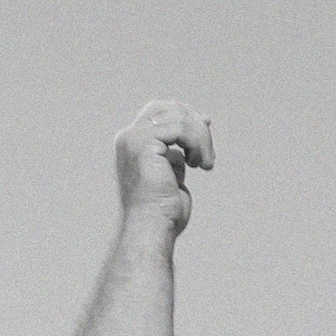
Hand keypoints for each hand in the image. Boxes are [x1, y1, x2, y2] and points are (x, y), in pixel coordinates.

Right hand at [114, 100, 213, 231]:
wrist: (152, 227)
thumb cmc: (164, 210)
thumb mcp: (173, 171)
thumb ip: (179, 150)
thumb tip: (201, 122)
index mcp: (132, 143)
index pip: (159, 112)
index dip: (186, 115)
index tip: (206, 126)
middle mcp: (128, 138)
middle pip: (170, 108)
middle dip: (196, 124)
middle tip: (207, 153)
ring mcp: (134, 140)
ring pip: (179, 117)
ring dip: (201, 139)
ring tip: (205, 163)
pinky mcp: (143, 144)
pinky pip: (180, 128)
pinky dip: (197, 143)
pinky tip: (199, 164)